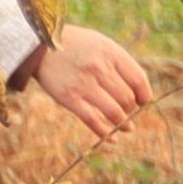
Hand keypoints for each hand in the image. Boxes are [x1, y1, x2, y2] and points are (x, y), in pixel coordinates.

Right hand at [24, 27, 157, 136]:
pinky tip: (112, 139)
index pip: (138, 80)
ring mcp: (83, 84)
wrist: (38, 45)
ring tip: (125, 126)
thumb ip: (118, 63)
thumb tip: (137, 92)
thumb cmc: (74, 45)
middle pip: (127, 98)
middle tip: (128, 113)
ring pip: (114, 112)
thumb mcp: (100, 44)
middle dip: (131, 110)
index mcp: (110, 52)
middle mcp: (99, 68)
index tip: (142, 102)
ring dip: (122, 123)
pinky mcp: (68, 98)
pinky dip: (105, 133)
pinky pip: (92, 120)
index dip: (144, 96)